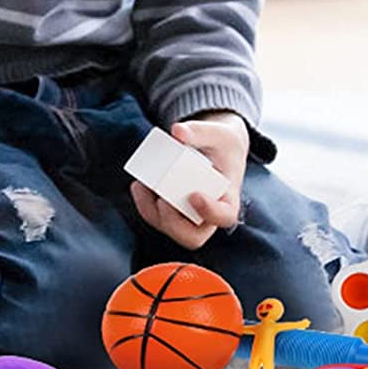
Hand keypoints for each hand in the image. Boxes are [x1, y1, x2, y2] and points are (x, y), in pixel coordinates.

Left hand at [130, 113, 248, 250]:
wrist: (216, 148)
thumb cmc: (222, 144)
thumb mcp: (218, 133)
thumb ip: (200, 131)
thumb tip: (177, 132)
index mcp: (228, 198)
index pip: (225, 216)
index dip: (210, 212)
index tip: (194, 195)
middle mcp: (210, 215)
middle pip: (193, 237)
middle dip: (173, 222)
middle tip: (162, 200)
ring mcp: (190, 217)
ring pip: (170, 230)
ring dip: (152, 213)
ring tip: (141, 185)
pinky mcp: (173, 212)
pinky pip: (157, 218)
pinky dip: (145, 205)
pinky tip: (139, 184)